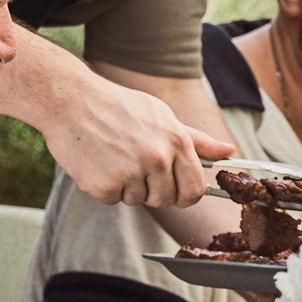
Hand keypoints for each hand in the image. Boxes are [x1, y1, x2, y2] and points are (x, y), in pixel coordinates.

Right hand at [42, 73, 232, 207]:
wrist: (70, 100)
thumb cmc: (117, 105)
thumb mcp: (162, 115)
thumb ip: (196, 139)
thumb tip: (230, 152)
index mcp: (176, 141)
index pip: (195, 189)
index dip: (185, 194)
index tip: (174, 190)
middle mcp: (158, 159)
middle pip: (167, 200)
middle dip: (153, 191)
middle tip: (134, 166)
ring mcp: (131, 173)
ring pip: (138, 200)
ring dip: (126, 187)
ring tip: (113, 156)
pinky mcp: (105, 185)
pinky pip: (112, 200)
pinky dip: (104, 187)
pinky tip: (97, 162)